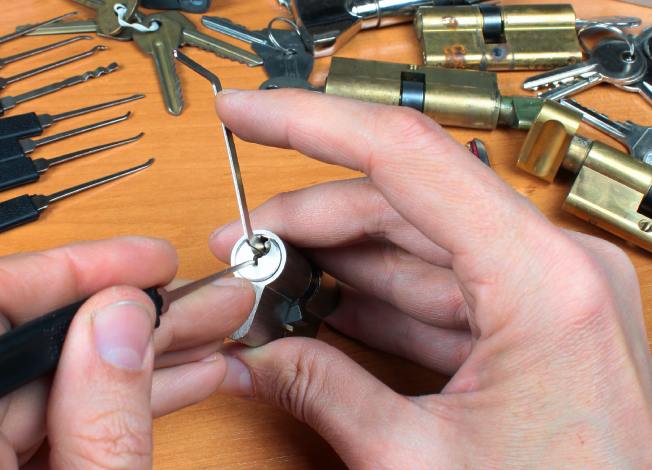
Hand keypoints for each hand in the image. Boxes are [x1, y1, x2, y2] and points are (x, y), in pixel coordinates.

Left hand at [0, 237, 253, 468]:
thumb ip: (104, 422)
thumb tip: (122, 316)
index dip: (73, 268)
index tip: (148, 264)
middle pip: (28, 338)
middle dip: (135, 313)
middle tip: (205, 299)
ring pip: (55, 376)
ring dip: (141, 354)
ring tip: (212, 336)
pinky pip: (59, 418)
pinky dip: (122, 400)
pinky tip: (182, 381)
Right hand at [210, 90, 651, 467]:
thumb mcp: (419, 463)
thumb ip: (324, 394)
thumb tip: (251, 357)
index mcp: (543, 284)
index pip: (406, 157)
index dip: (309, 122)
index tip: (247, 111)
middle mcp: (553, 270)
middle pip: (401, 201)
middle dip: (307, 217)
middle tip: (241, 242)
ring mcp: (543, 296)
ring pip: (413, 244)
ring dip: (333, 257)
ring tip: (267, 276)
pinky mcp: (528, 327)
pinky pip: (435, 291)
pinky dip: (372, 295)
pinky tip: (319, 304)